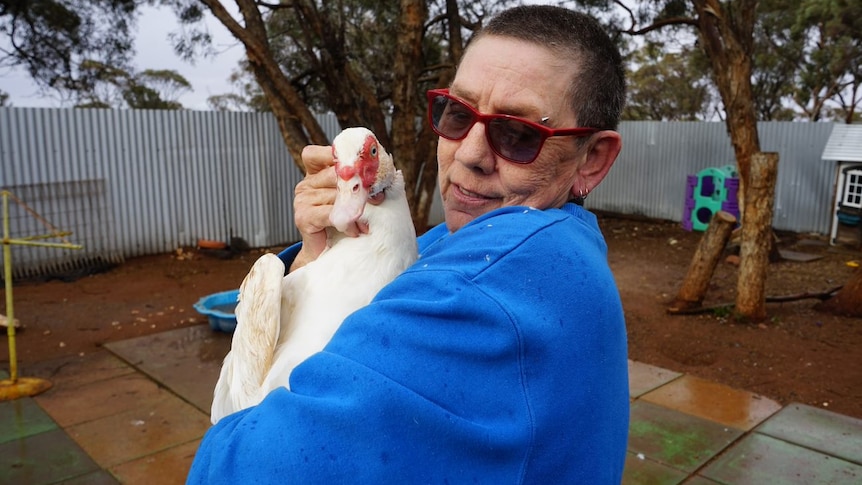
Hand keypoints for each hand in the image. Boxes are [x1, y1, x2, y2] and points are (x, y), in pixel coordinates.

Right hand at [289, 145, 384, 271]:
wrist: (331, 253)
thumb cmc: (346, 222)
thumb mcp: (354, 196)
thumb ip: (363, 181)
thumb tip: (392, 171)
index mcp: (314, 174)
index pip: (315, 154)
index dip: (333, 154)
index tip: (358, 163)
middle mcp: (305, 184)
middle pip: (333, 174)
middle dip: (359, 185)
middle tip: (378, 197)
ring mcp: (302, 200)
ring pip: (335, 195)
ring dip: (356, 208)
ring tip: (368, 222)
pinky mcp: (303, 218)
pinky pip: (330, 213)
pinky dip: (347, 221)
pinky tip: (355, 230)